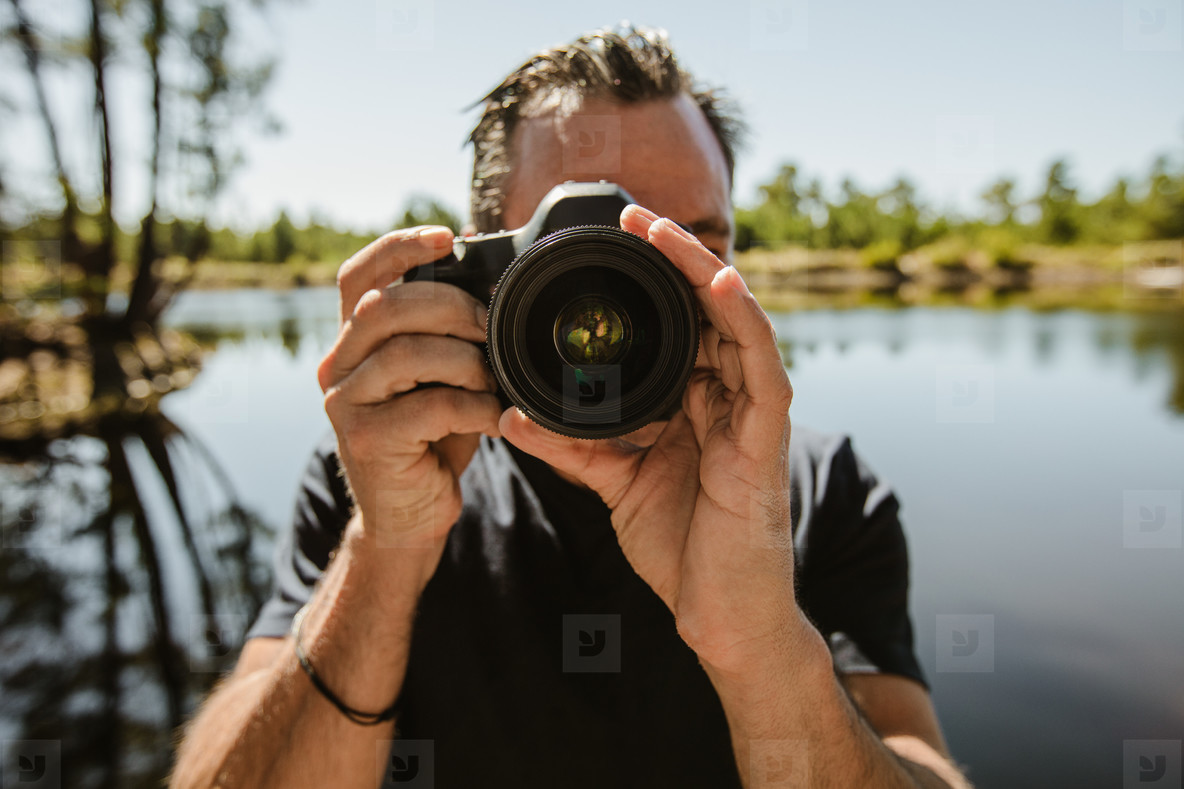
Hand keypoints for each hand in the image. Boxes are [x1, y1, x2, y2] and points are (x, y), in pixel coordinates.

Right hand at [317, 226, 501, 574]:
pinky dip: (474, 407)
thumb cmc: (432, 439)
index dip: (399, 248)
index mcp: (354, 340)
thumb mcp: (440, 376)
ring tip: (494, 381)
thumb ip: (446, 333)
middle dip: (453, 307)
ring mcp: (345, 403)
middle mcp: (338, 364)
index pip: (359, 276)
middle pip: (387, 307)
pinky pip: (430, 406)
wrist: (411, 515)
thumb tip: (488, 280)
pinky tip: (493, 418)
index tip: (448, 238)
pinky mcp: (366, 440)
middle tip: (493, 328)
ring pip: (407, 353)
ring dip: (467, 361)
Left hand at [500, 205, 806, 672]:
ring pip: (736, 322)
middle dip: (674, 259)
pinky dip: (742, 321)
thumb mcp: (613, 483)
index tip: (611, 244)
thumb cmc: (679, 546)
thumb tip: (509, 414)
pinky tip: (718, 283)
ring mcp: (750, 415)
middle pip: (706, 310)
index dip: (651, 280)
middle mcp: (726, 398)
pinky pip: (762, 367)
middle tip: (633, 215)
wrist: (717, 614)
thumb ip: (570, 446)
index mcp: (694, 403)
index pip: (678, 324)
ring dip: (701, 270)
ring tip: (662, 230)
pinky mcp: (766, 439)